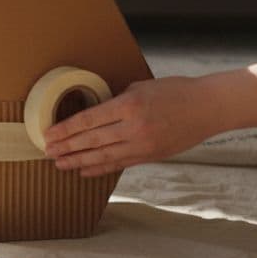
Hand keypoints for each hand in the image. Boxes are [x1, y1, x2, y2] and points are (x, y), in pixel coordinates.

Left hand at [44, 77, 217, 175]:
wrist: (209, 107)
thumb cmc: (174, 91)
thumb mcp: (140, 87)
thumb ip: (116, 100)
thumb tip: (94, 113)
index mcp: (129, 105)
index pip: (88, 120)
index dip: (65, 129)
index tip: (48, 134)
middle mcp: (134, 127)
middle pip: (91, 140)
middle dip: (66, 147)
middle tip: (47, 152)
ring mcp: (143, 144)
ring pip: (103, 156)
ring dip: (78, 161)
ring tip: (60, 164)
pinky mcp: (151, 155)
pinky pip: (120, 163)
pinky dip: (100, 168)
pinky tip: (84, 170)